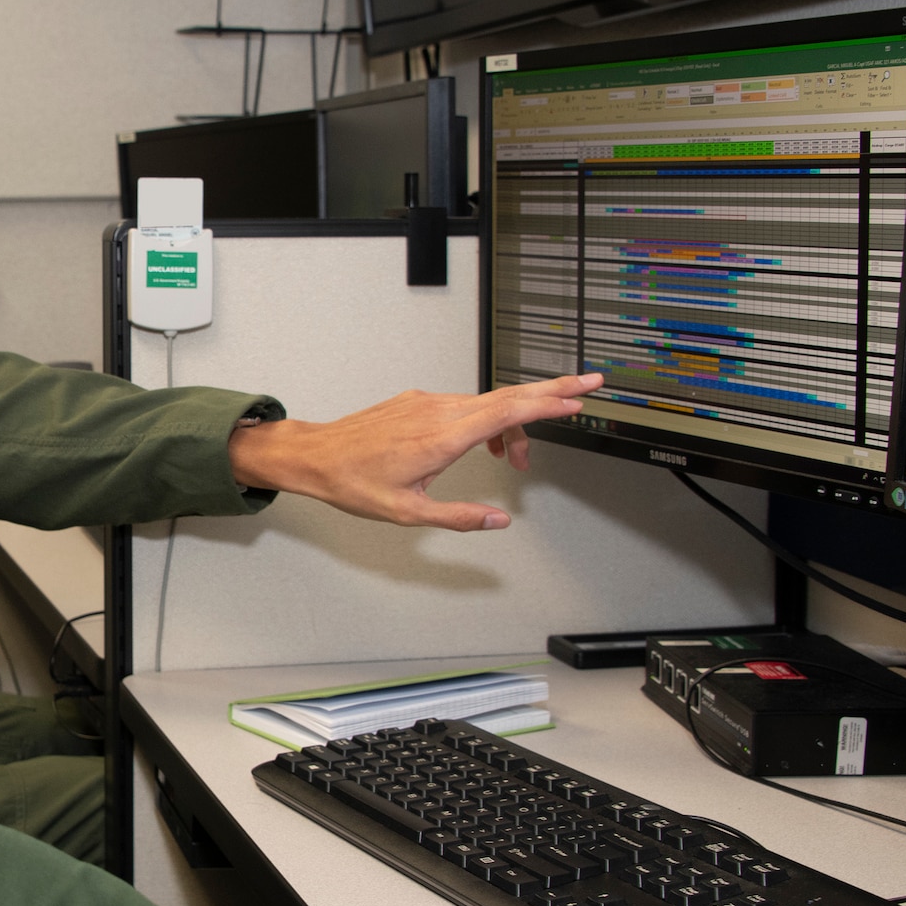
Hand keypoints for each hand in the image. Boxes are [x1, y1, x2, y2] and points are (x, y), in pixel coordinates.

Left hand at [226, 372, 604, 530]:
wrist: (315, 455)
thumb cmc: (353, 483)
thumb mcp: (408, 513)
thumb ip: (458, 516)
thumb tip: (497, 521)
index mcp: (441, 437)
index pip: (506, 411)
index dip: (546, 404)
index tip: (578, 399)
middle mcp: (438, 411)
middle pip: (507, 395)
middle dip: (552, 391)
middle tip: (590, 384)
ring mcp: (427, 402)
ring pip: (486, 403)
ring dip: (512, 422)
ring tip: (517, 459)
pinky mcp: (418, 402)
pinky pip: (465, 404)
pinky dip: (486, 419)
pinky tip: (485, 444)